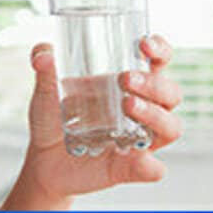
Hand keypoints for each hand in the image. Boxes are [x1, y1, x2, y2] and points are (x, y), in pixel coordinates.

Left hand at [16, 34, 183, 203]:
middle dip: (154, 83)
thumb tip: (43, 56)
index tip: (144, 44)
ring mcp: (140, 139)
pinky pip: (153, 169)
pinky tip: (141, 159)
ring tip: (127, 105)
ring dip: (155, 115)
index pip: (159, 62)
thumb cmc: (53, 117)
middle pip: (170, 94)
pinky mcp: (130, 168)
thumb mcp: (45, 89)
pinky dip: (151, 165)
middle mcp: (144, 109)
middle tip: (124, 79)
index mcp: (130, 83)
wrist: (42, 159)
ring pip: (170, 128)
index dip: (161, 50)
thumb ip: (44, 66)